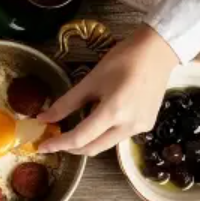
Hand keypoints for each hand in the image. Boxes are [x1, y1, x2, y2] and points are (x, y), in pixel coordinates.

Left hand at [38, 25, 177, 155]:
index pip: (81, 137)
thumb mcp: (91, 80)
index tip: (42, 146)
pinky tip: (98, 121)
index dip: (59, 144)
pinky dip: (103, 134)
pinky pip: (118, 137)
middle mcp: (128, 126)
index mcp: (113, 112)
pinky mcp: (146, 126)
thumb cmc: (122, 60)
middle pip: (93, 148)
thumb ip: (66, 103)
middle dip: (71, 147)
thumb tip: (44, 118)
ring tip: (74, 129)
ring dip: (87, 141)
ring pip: (105, 144)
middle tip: (55, 140)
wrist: (157, 52)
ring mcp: (139, 129)